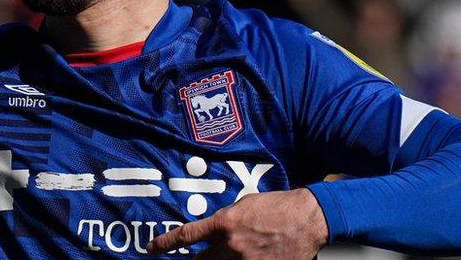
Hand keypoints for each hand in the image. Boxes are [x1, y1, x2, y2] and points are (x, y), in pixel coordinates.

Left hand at [146, 188, 327, 258]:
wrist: (308, 217)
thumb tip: (215, 231)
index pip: (187, 236)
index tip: (152, 249)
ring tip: (229, 256)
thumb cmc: (278, 206)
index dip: (166, 243)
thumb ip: (226, 220)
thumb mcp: (245, 205)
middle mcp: (232, 245)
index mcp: (225, 223)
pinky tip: (251, 259)